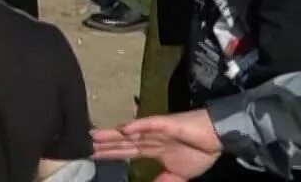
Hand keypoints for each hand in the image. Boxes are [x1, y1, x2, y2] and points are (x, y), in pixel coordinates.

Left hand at [90, 111, 221, 181]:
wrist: (218, 138)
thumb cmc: (199, 152)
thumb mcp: (179, 175)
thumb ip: (163, 181)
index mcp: (152, 149)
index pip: (126, 152)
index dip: (110, 153)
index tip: (91, 155)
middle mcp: (150, 138)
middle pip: (122, 142)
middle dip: (104, 144)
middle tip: (83, 144)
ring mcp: (156, 130)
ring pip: (130, 132)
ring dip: (113, 134)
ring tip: (94, 135)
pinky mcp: (167, 124)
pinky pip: (150, 124)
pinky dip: (137, 126)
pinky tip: (124, 128)